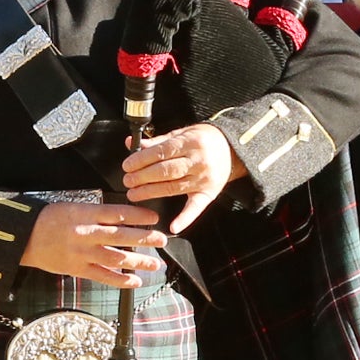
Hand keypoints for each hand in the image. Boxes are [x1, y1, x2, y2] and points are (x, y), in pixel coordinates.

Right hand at [22, 200, 165, 284]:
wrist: (23, 237)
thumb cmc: (49, 219)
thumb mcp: (73, 207)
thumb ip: (96, 213)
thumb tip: (123, 219)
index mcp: (85, 214)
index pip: (118, 213)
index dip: (139, 215)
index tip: (154, 217)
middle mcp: (86, 233)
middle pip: (121, 235)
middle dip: (145, 238)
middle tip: (163, 240)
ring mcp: (82, 253)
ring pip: (116, 257)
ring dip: (138, 261)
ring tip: (156, 264)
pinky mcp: (77, 269)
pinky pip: (103, 276)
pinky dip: (121, 279)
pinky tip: (135, 281)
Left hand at [120, 124, 242, 229]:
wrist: (232, 150)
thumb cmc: (204, 140)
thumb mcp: (182, 133)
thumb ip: (157, 141)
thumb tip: (133, 143)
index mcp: (191, 142)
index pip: (162, 152)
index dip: (142, 160)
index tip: (128, 165)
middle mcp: (198, 161)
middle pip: (165, 171)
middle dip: (142, 176)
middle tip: (127, 180)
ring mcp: (204, 179)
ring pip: (173, 188)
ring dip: (150, 192)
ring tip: (134, 193)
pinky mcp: (208, 194)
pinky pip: (196, 208)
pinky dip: (185, 219)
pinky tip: (173, 226)